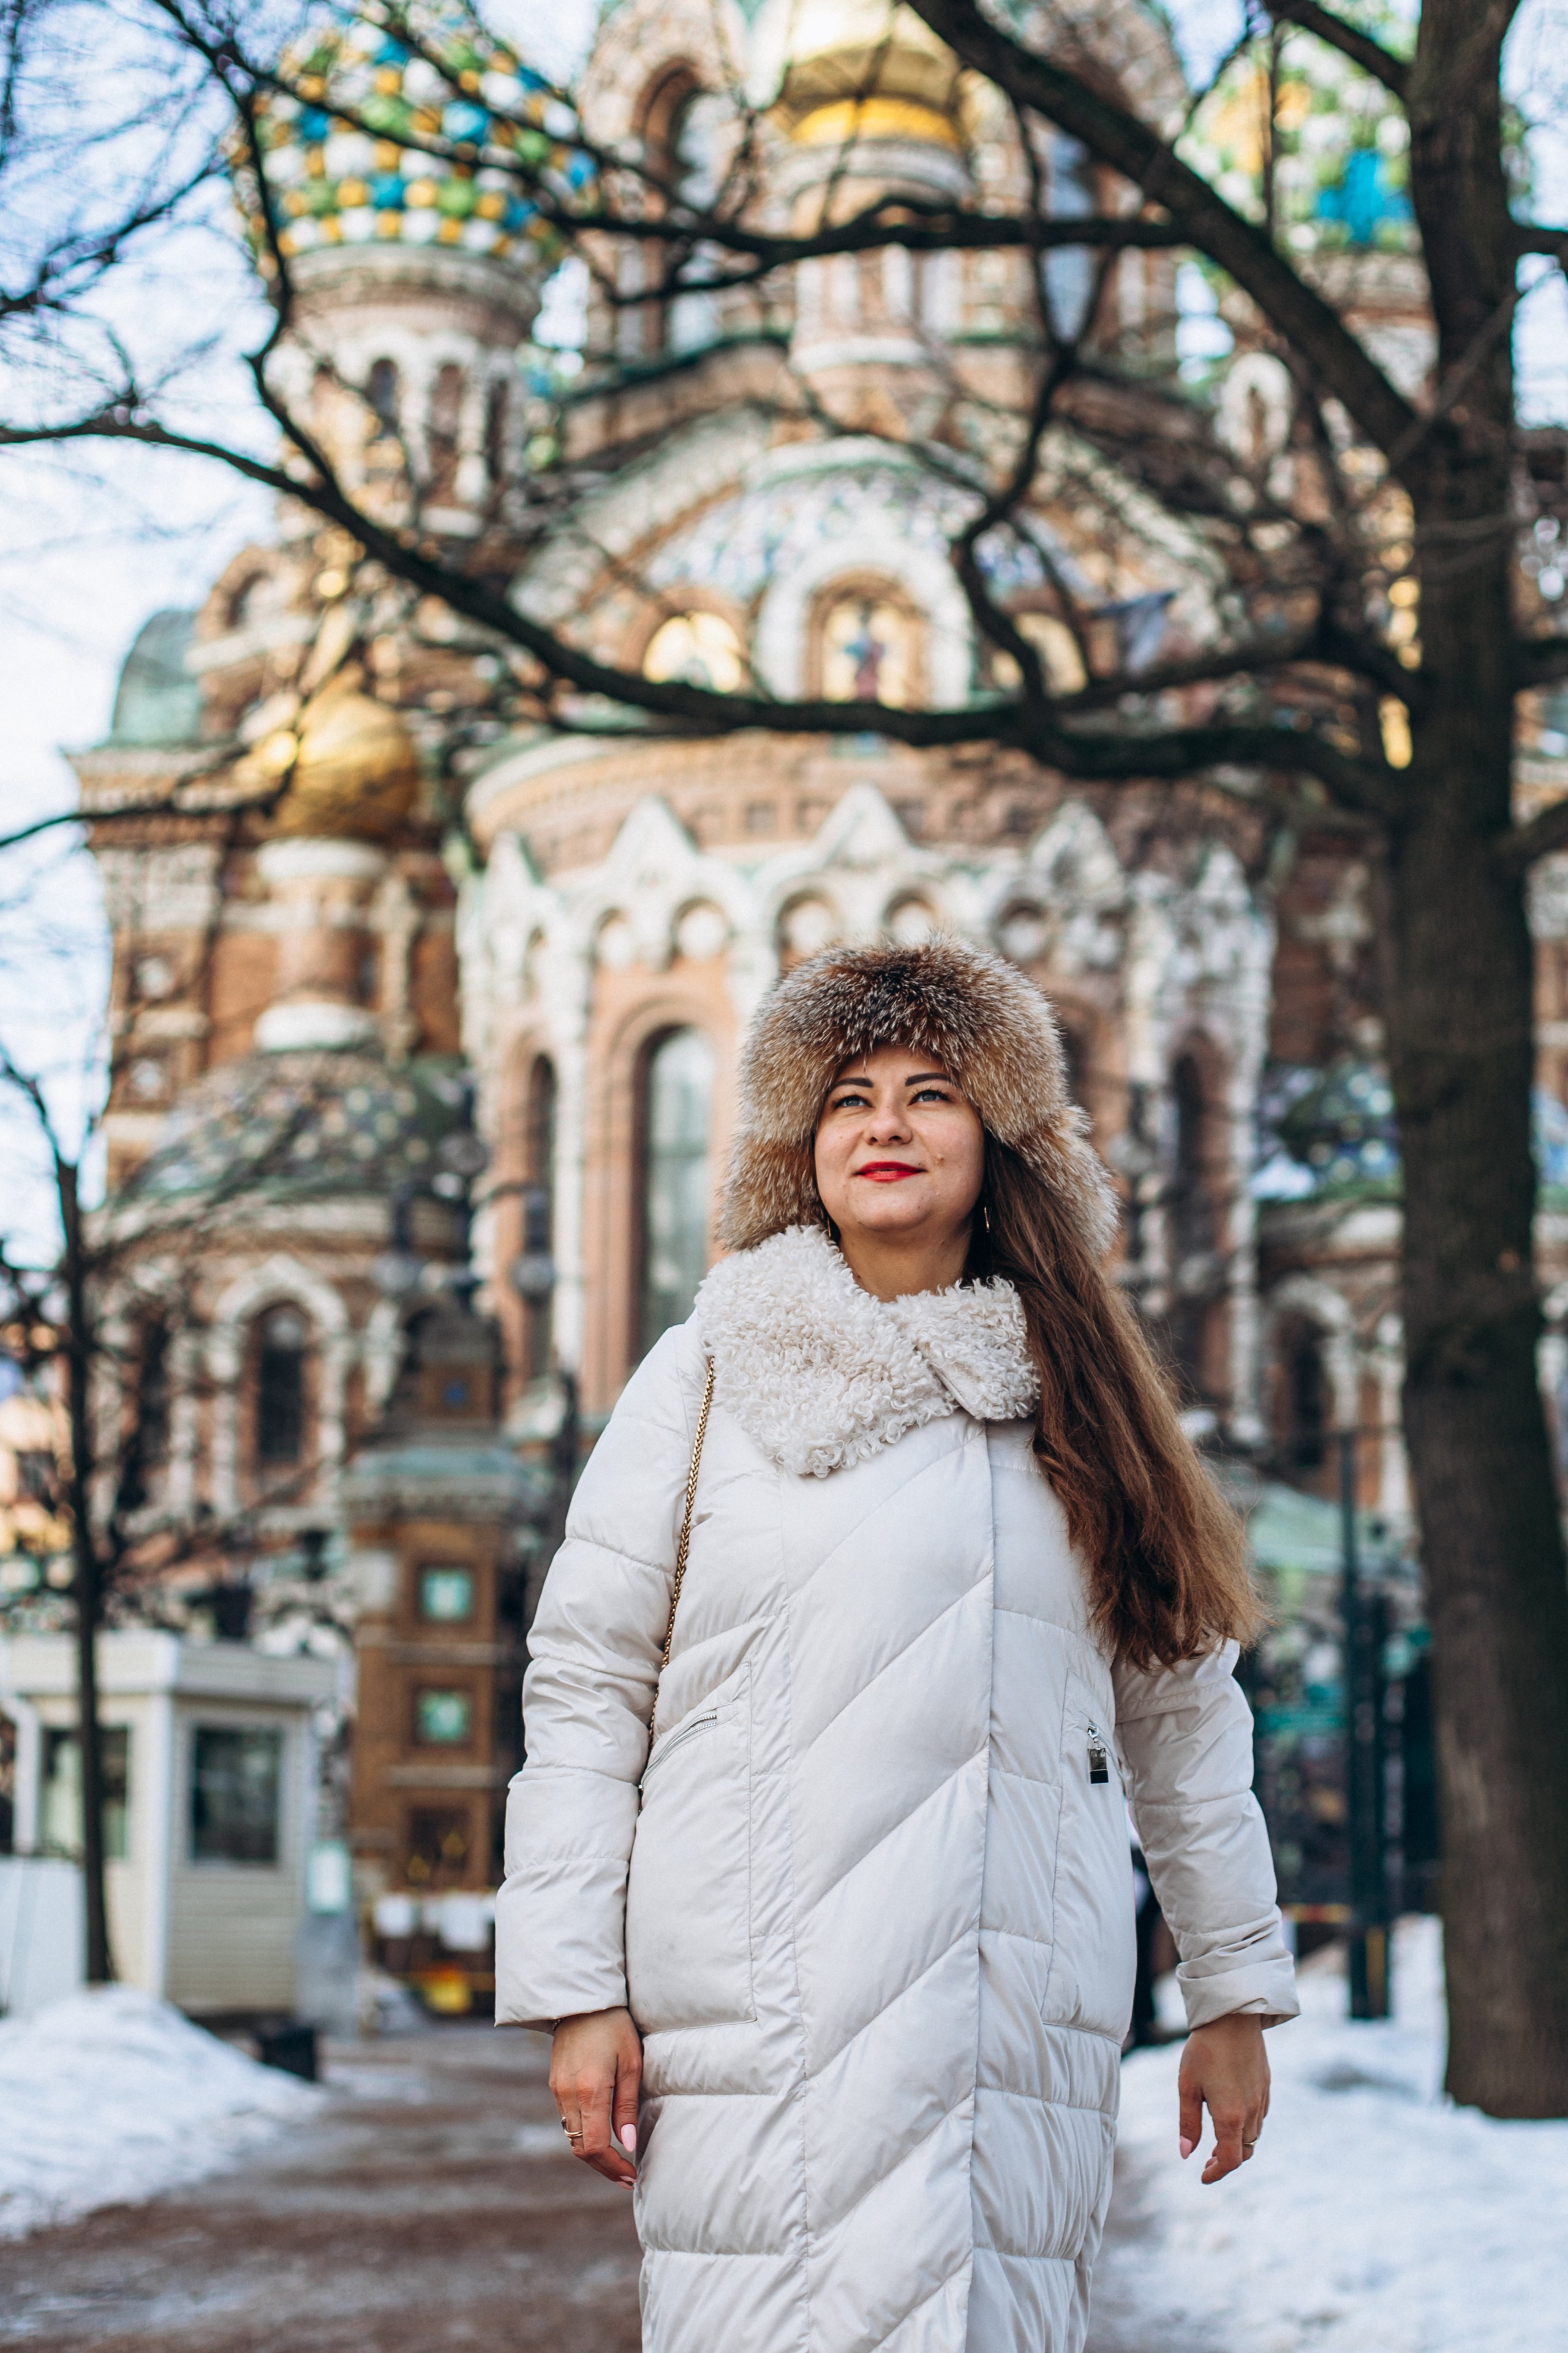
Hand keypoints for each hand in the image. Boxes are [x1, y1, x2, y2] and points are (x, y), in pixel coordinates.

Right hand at [550, 2007, 641, 2187]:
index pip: (596, 2146)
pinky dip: (583, 2134)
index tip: (631, 2175)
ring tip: (617, 2161)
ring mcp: (557, 2090)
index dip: (613, 2167)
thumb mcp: (631, 2064)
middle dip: (603, 2167)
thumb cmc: (615, 2028)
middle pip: (580, 2148)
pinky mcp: (554, 2084)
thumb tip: (628, 2144)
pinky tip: (602, 2134)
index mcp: (590, 2091)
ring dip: (592, 2154)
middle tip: (626, 2177)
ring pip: (571, 2137)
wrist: (582, 2000)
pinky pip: (566, 2120)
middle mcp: (568, 2095)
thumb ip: (627, 2107)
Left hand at [1177, 2011, 1269, 2184]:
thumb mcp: (1187, 2086)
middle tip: (1207, 2161)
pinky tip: (1231, 2116)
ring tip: (1216, 2141)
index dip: (1217, 2173)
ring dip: (1237, 2144)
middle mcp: (1251, 2112)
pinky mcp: (1266, 2085)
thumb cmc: (1204, 2050)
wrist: (1233, 2017)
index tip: (1203, 2176)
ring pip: (1253, 2135)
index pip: (1230, 2160)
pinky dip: (1246, 2126)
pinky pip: (1259, 2117)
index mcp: (1230, 2116)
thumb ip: (1188, 2123)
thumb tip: (1185, 2154)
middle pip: (1244, 2152)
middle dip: (1226, 2161)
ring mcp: (1261, 2099)